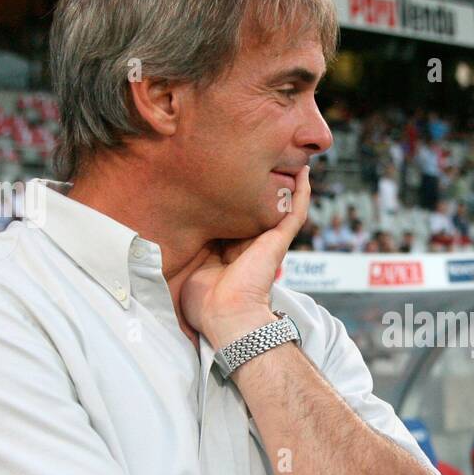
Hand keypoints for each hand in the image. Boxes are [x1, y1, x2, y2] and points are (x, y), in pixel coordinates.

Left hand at [181, 165, 310, 347]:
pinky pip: (294, 213)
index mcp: (229, 254)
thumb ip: (187, 250)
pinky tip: (305, 173)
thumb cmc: (204, 304)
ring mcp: (266, 243)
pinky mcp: (278, 242)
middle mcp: (250, 246)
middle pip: (257, 210)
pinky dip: (302, 193)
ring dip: (287, 184)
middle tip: (260, 159)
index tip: (225, 180)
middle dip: (260, 188)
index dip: (230, 201)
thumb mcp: (188, 268)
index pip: (231, 221)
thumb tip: (169, 232)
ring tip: (291, 159)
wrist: (225, 315)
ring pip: (280, 208)